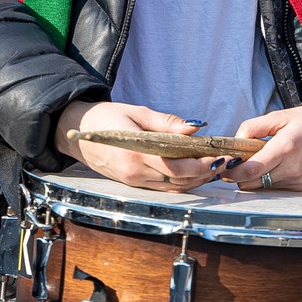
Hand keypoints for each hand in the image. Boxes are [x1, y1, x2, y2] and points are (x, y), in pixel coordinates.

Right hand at [54, 100, 218, 191]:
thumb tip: (196, 127)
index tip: (220, 156)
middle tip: (225, 161)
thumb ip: (168, 123)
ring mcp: (133, 182)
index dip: (201, 166)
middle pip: (179, 182)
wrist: (76, 132)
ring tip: (215, 166)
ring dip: (196, 181)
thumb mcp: (137, 113)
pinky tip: (195, 171)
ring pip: (173, 188)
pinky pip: (162, 187)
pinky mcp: (133, 184)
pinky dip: (181, 182)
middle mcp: (135, 174)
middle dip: (204, 174)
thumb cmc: (105, 118)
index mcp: (136, 155)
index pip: (177, 168)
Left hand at [219, 105, 301, 192]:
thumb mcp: (280, 116)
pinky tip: (275, 165)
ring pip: (262, 188)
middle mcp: (292, 168)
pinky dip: (268, 179)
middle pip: (252, 183)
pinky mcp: (301, 188)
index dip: (233, 171)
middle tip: (237, 161)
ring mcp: (297, 181)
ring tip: (260, 159)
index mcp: (286, 147)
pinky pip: (275, 188)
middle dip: (240, 175)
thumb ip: (253, 127)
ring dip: (255, 177)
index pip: (252, 170)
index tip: (223, 166)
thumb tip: (235, 141)